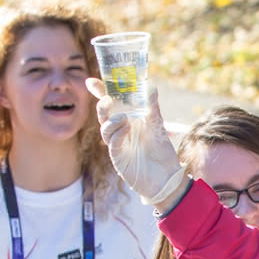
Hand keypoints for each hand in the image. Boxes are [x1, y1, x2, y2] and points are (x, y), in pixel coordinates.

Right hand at [85, 79, 186, 210]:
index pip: (112, 104)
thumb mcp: (158, 127)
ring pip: (105, 129)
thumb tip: (152, 87)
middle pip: (104, 115)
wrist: (166, 177)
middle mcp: (121, 131)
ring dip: (111, 121)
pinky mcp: (118, 157)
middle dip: (102, 105)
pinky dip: (117, 134)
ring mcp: (118, 144)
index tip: (91, 81)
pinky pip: (113, 143)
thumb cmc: (162, 152)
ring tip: (123, 118)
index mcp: (129, 120)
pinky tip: (126, 129)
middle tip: (107, 99)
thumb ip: (152, 108)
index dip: (101, 92)